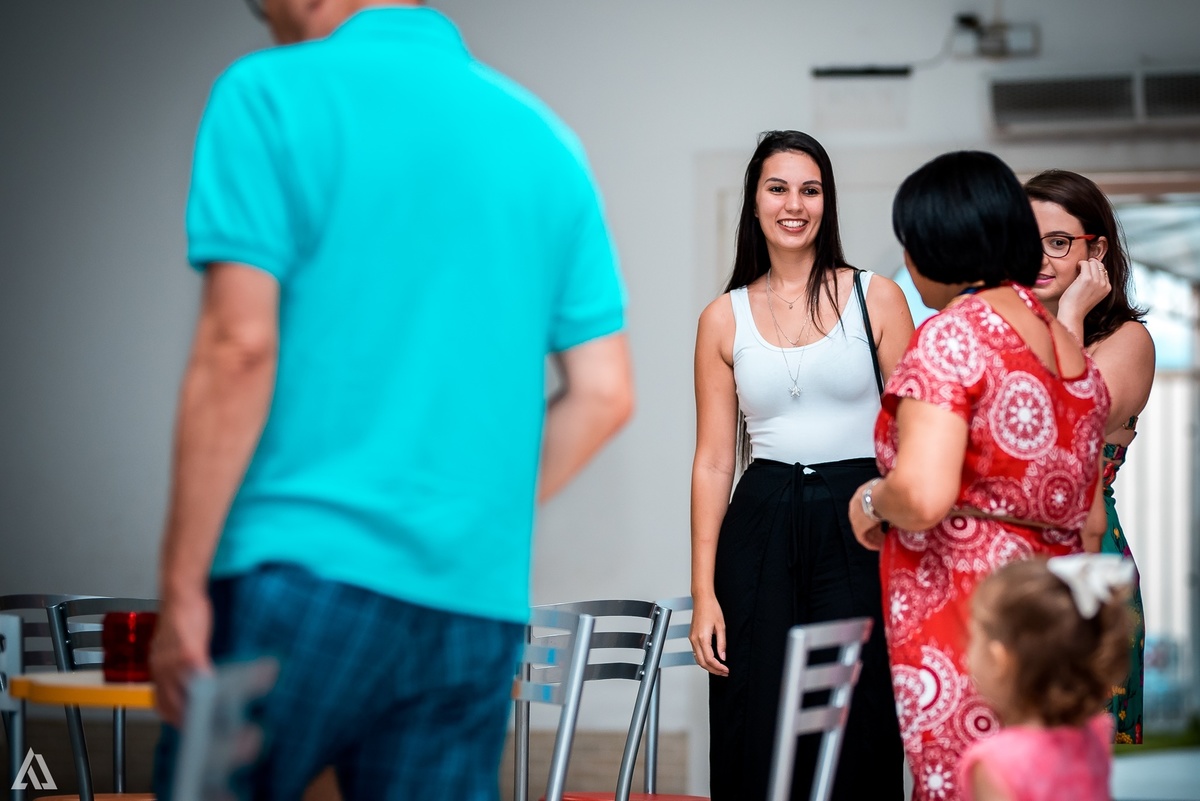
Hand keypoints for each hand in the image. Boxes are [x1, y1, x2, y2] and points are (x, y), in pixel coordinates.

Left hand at [150, 589, 213, 727]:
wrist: (181, 591)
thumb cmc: (181, 612)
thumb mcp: (174, 642)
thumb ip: (177, 660)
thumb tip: (189, 674)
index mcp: (157, 666)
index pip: (160, 701)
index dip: (173, 716)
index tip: (186, 725)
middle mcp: (161, 667)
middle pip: (170, 704)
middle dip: (185, 719)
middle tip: (201, 729)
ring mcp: (174, 661)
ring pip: (182, 695)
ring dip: (197, 708)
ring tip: (211, 717)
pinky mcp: (189, 651)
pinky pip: (198, 677)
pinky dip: (207, 689)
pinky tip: (217, 693)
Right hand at [688, 595, 728, 675]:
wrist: (702, 599)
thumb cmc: (711, 608)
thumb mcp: (721, 626)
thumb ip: (722, 644)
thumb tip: (723, 656)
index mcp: (702, 638)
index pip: (710, 659)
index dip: (719, 667)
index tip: (726, 670)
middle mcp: (694, 640)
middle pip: (702, 662)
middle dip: (713, 670)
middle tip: (724, 672)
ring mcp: (692, 638)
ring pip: (697, 659)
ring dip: (708, 666)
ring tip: (719, 668)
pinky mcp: (692, 637)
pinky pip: (696, 652)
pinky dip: (703, 659)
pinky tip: (711, 660)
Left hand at [849, 482, 886, 550]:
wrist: (882, 497)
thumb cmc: (888, 490)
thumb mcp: (889, 488)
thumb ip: (892, 494)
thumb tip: (902, 495)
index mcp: (862, 493)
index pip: (868, 506)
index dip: (877, 514)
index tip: (885, 520)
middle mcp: (855, 506)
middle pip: (866, 519)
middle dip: (876, 527)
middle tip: (886, 534)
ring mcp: (855, 517)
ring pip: (865, 530)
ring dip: (875, 536)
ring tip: (885, 542)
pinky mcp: (858, 528)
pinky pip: (863, 538)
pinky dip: (871, 543)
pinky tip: (879, 547)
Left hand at [1059, 258, 1110, 323]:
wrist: (1072, 313)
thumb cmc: (1078, 306)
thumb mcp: (1092, 295)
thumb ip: (1096, 286)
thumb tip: (1092, 273)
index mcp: (1107, 288)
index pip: (1104, 272)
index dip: (1095, 269)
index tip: (1087, 270)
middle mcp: (1104, 284)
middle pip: (1100, 265)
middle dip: (1091, 264)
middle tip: (1082, 266)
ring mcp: (1096, 281)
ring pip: (1093, 263)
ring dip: (1085, 263)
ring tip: (1078, 268)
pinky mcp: (1087, 278)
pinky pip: (1085, 263)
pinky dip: (1080, 263)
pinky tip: (1076, 267)